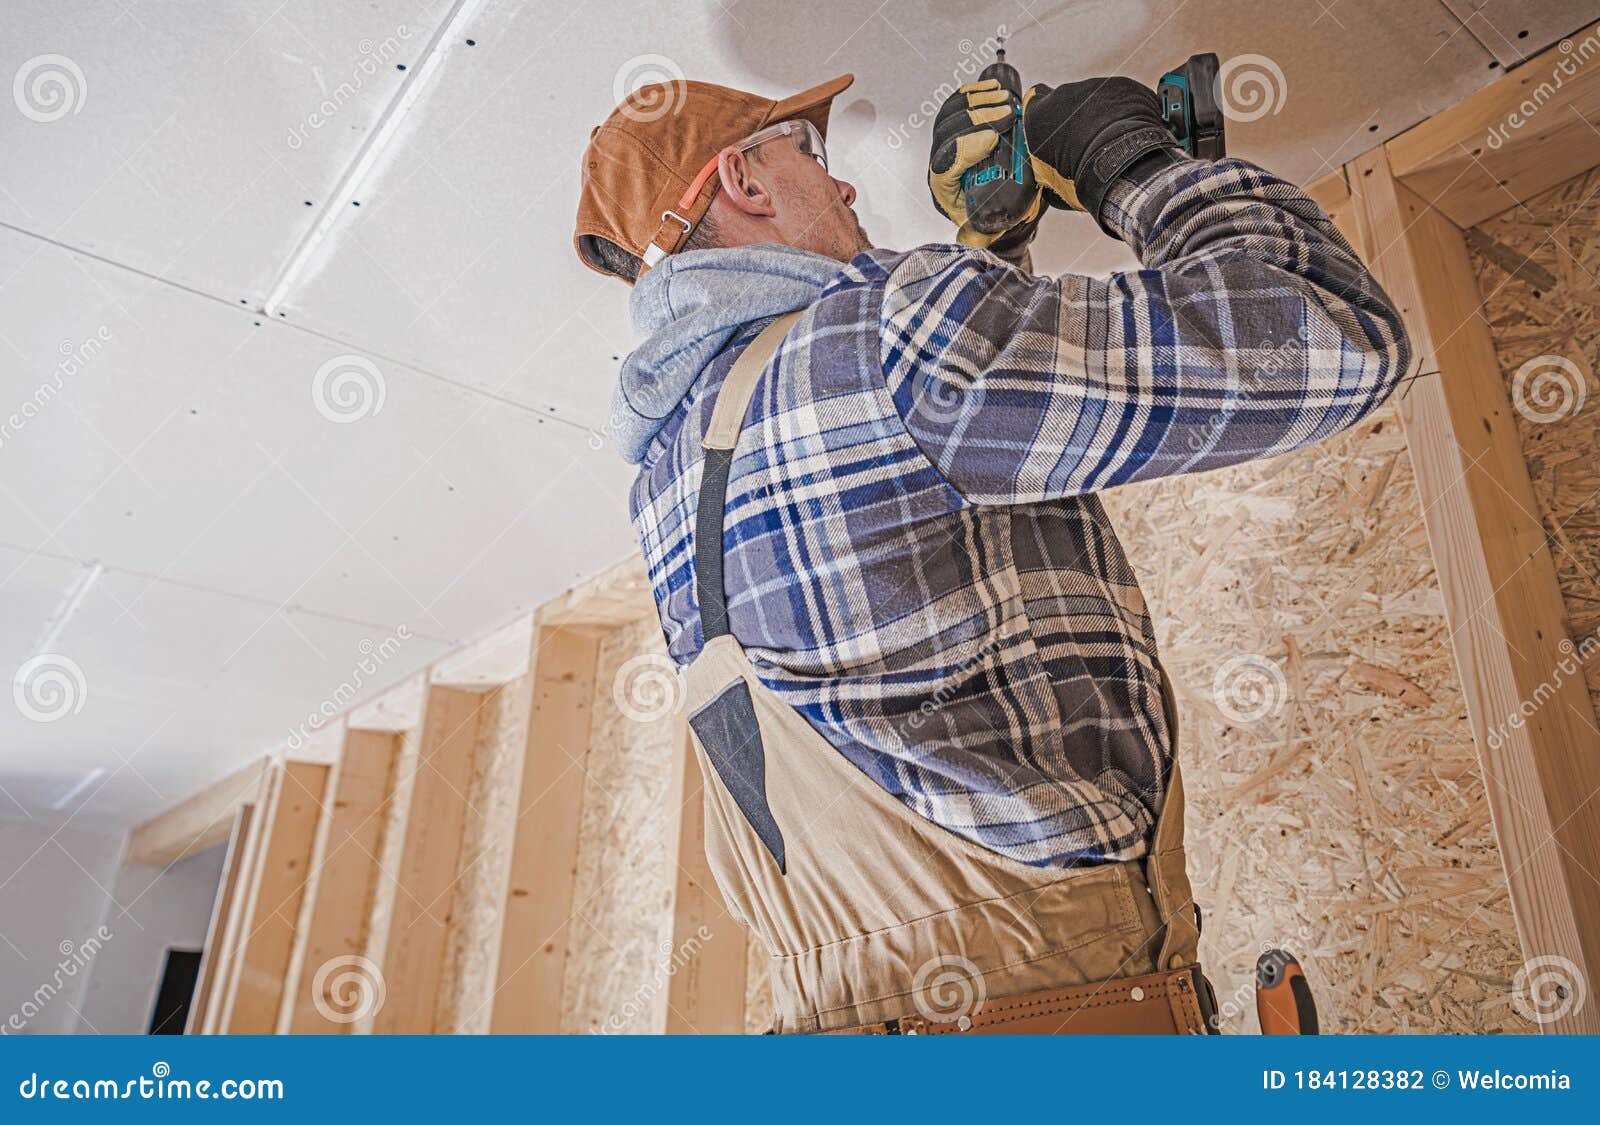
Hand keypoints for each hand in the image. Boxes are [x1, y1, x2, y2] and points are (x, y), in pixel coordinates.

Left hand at [928, 79, 1041, 247]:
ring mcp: (946, 141)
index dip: (964, 148)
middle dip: (977, 118)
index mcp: (943, 187)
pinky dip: (975, 93)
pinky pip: (958, 103)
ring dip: (978, 103)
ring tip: (1006, 101)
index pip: (943, 164)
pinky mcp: (956, 125)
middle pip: (948, 132)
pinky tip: (993, 89)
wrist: (992, 202)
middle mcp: (940, 162)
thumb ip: (979, 236)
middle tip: (1006, 114)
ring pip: (952, 114)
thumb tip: (970, 239)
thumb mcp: (985, 228)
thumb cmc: (987, 213)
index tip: (992, 139)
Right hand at [1022, 77, 1178, 230]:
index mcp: (1038, 116)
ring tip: (1109, 143)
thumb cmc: (1083, 176)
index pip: (1033, 101)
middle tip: (1085, 145)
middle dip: (1075, 118)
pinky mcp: (1121, 86)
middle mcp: (1062, 94)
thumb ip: (1044, 167)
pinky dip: (1124, 113)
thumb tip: (1048, 182)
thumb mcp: (1050, 182)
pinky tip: (1127, 134)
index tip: (1050, 123)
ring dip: (1100, 116)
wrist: (1119, 165)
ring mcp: (1093, 87)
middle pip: (1066, 100)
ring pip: (1094, 98)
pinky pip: (1121, 97)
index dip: (1043, 113)